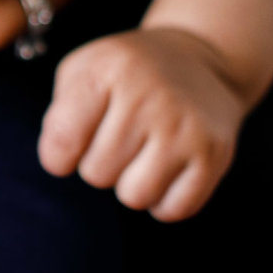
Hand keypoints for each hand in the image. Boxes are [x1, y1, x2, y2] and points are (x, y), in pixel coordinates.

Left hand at [39, 25, 247, 222]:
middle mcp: (149, 96)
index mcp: (108, 71)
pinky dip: (165, 199)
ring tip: (144, 153)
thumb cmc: (127, 76)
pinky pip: (173, 210)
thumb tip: (61, 160)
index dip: (60, 155)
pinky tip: (169, 167)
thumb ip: (59, 115)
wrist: (199, 62)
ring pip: (135, 197)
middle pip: (96, 174)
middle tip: (122, 138)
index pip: (60, 145)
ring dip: (133, 185)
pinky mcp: (214, 154)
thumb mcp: (83, 70)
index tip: (76, 139)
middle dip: (102, 164)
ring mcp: (185, 127)